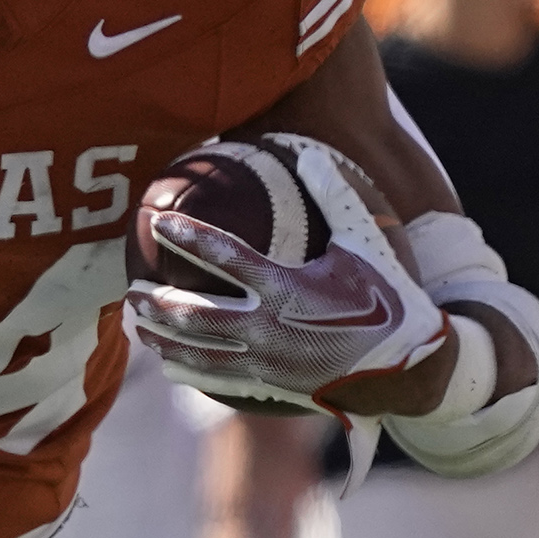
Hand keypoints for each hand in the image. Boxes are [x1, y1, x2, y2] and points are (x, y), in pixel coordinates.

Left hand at [128, 217, 447, 412]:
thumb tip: (311, 153)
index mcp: (286, 288)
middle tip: (131, 290)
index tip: (158, 219)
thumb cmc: (388, 300)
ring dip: (164, 338)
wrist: (407, 368)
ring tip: (138, 325)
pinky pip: (220, 379)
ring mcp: (266, 362)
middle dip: (158, 302)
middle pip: (195, 315)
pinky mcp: (272, 384)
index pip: (224, 257)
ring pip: (199, 352)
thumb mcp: (365, 244)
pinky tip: (170, 365)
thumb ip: (335, 196)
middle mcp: (268, 328)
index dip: (188, 236)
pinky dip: (190, 371)